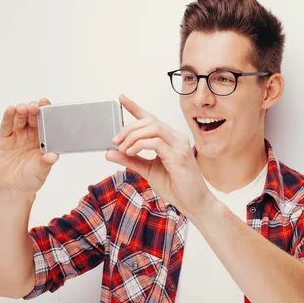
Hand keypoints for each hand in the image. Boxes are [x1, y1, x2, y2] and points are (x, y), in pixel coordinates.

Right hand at [0, 98, 59, 195]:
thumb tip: (54, 156)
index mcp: (42, 140)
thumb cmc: (30, 179)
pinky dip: (8, 117)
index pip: (45, 123)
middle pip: (32, 118)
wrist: (13, 189)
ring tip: (23, 108)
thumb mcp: (40, 172)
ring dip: (21, 111)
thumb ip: (46, 163)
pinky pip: (6, 125)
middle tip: (34, 106)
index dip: (46, 112)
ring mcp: (17, 135)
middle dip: (33, 110)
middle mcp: (30, 135)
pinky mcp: (4, 138)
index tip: (47, 104)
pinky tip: (11, 110)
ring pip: (19, 119)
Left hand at [105, 95, 211, 217]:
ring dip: (133, 136)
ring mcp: (178, 146)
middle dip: (129, 128)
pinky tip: (131, 153)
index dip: (135, 108)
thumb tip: (110, 152)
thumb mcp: (148, 171)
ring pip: (152, 128)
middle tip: (116, 141)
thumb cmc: (175, 187)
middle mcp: (176, 138)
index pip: (151, 118)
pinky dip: (139, 145)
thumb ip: (130, 160)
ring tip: (123, 149)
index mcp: (170, 139)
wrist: (193, 203)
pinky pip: (155, 143)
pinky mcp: (178, 156)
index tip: (121, 99)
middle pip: (149, 121)